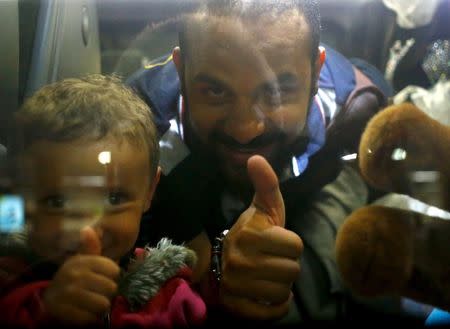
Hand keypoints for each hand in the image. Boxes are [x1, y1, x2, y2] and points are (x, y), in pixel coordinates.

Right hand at [43, 227, 119, 325]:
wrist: (49, 300)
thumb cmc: (74, 278)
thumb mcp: (83, 261)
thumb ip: (91, 247)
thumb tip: (88, 228)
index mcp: (81, 261)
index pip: (114, 270)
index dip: (112, 276)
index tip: (104, 278)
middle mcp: (73, 274)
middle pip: (111, 288)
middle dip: (107, 293)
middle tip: (98, 293)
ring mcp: (67, 294)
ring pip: (103, 304)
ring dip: (100, 307)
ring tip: (92, 303)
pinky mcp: (63, 312)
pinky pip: (91, 318)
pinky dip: (91, 318)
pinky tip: (84, 313)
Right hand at [220, 155, 302, 319]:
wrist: (221, 262)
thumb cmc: (251, 234)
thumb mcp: (262, 208)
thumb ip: (266, 184)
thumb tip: (256, 157)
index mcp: (251, 234)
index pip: (296, 245)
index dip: (290, 244)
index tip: (275, 243)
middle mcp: (241, 260)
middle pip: (293, 271)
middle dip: (286, 266)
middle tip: (271, 261)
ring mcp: (237, 286)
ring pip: (284, 292)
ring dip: (280, 286)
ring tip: (266, 276)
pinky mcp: (237, 307)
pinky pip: (273, 313)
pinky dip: (275, 306)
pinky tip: (265, 294)